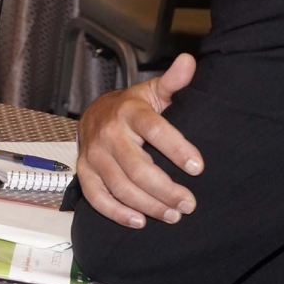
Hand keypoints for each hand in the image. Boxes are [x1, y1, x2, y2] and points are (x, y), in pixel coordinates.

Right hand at [75, 54, 203, 228]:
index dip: (177, 149)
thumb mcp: (153, 92)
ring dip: (148, 205)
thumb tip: (189, 62)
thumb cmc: (132, 107)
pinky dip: (117, 213)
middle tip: (189, 204)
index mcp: (129, 112)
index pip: (154, 130)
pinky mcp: (84, 171)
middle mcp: (108, 133)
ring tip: (173, 215)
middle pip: (137, 168)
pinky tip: (139, 221)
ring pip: (120, 187)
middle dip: (166, 190)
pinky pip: (97, 197)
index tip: (199, 168)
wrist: (95, 113)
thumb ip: (174, 82)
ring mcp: (93, 154)